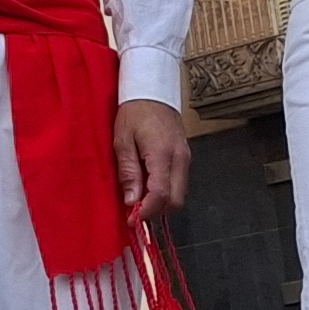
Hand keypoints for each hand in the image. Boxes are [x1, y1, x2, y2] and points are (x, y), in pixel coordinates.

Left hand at [111, 99, 190, 220]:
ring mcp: (186, 157)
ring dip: (161, 201)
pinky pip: (179, 182)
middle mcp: (180, 159)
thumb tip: (131, 201)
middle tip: (135, 210)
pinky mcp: (185, 156)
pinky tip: (149, 185)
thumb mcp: (122, 140)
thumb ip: (128, 172)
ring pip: (180, 193)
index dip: (147, 211)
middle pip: (176, 200)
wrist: (153, 90)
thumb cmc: (134, 112)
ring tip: (140, 198)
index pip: (161, 194)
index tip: (132, 219)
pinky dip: (166, 190)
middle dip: (156, 210)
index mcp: (163, 154)